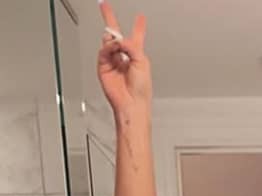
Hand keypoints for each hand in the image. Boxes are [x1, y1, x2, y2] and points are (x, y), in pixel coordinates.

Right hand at [97, 2, 150, 117]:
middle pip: (115, 34)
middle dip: (109, 19)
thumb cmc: (141, 89)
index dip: (138, 27)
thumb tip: (119, 39)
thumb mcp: (142, 62)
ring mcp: (113, 60)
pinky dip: (109, 47)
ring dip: (114, 40)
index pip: (136, 37)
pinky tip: (114, 48)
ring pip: (109, 41)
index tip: (141, 17)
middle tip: (104, 5)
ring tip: (118, 43)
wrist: (131, 103)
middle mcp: (124, 57)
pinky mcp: (104, 66)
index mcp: (136, 56)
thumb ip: (132, 46)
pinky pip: (104, 50)